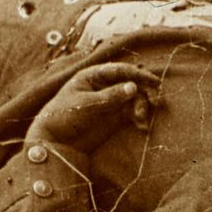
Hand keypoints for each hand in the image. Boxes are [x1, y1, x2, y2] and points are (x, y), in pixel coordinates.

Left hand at [32, 61, 158, 152]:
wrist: (55, 141)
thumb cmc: (63, 116)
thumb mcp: (86, 104)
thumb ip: (109, 97)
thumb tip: (133, 87)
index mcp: (93, 75)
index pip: (120, 70)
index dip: (138, 75)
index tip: (154, 82)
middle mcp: (105, 86)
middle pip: (132, 83)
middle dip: (145, 91)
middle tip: (156, 103)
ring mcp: (111, 101)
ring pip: (135, 98)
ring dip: (142, 107)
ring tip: (142, 120)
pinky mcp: (114, 117)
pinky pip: (132, 113)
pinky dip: (140, 118)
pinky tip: (142, 127)